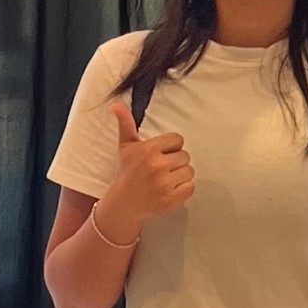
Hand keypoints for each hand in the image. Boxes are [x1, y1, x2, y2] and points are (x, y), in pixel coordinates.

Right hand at [100, 102, 194, 236]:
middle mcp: (156, 166)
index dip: (171, 147)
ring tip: (165, 179)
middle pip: (185, 156)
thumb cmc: (127, 171)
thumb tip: (116, 104)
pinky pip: (191, 187)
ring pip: (189, 171)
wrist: (124, 203)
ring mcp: (164, 184)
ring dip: (180, 175)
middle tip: (161, 169)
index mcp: (148, 150)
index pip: (178, 139)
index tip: (160, 154)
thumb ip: (125, 123)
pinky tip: (169, 189)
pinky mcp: (171, 199)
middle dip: (175, 162)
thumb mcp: (126, 146)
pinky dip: (183, 189)